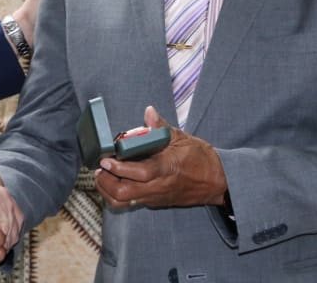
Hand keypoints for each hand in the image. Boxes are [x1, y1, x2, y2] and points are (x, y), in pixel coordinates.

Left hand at [95, 105, 228, 208]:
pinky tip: (115, 181)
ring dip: (109, 191)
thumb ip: (161, 127)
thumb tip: (149, 112)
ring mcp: (155, 197)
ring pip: (124, 203)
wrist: (217, 182)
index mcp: (166, 168)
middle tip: (99, 168)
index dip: (118, 167)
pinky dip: (118, 194)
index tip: (105, 159)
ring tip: (103, 176)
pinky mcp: (155, 202)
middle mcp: (158, 186)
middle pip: (124, 193)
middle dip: (106, 182)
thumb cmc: (201, 159)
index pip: (138, 172)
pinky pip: (131, 203)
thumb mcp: (182, 138)